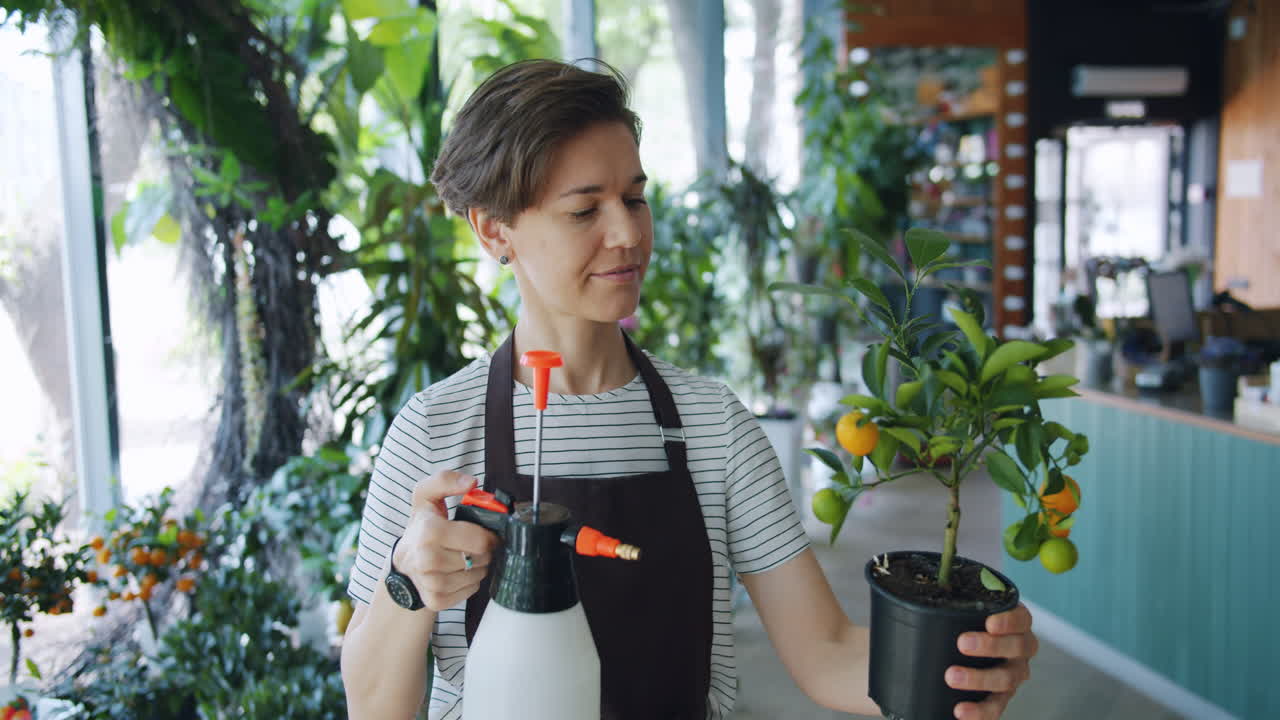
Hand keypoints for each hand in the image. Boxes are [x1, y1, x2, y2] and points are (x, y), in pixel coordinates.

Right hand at [394, 470, 499, 610]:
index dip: (488, 535)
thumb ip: (446, 480)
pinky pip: (471, 590)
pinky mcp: (436, 600)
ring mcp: (431, 583)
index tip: (483, 532)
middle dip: (484, 550)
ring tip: (463, 556)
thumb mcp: (427, 496)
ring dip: (478, 565)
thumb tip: (471, 482)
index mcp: (429, 531)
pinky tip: (457, 572)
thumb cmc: (421, 527)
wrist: (403, 563)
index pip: (480, 540)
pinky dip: (470, 581)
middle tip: (472, 544)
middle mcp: (427, 560)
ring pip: (479, 575)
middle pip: (482, 558)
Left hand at [946, 603, 1037, 718]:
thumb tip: (896, 568)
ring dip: (980, 677)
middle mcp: (1017, 650)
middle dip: (991, 645)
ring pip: (1007, 679)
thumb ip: (939, 594)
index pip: (1022, 618)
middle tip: (962, 643)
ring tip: (951, 676)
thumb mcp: (946, 608)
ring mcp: (1010, 676)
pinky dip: (979, 712)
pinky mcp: (998, 701)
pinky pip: (995, 710)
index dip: (1010, 620)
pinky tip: (960, 711)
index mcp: (1010, 622)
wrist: (937, 661)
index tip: (988, 621)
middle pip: (1018, 647)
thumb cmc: (946, 627)